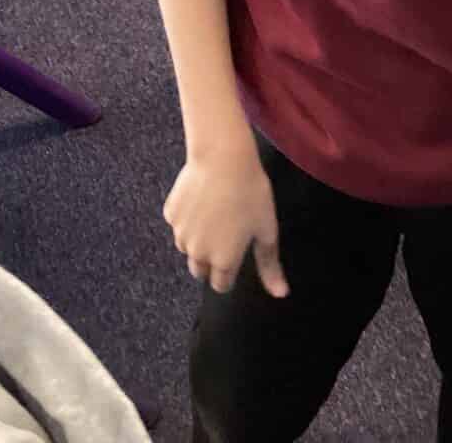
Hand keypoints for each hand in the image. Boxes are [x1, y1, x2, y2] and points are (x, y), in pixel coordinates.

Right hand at [163, 137, 288, 297]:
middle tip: (227, 232)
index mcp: (222, 261)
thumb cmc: (251, 193)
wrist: (223, 157)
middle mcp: (197, 253)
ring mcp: (180, 233)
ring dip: (199, 239)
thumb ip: (270, 265)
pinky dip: (188, 217)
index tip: (237, 253)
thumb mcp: (267, 229)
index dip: (230, 272)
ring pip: (188, 248)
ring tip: (217, 212)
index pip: (221, 284)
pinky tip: (203, 198)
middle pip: (201, 270)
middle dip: (212, 259)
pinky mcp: (171, 214)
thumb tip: (280, 294)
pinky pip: (179, 224)